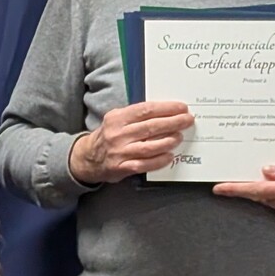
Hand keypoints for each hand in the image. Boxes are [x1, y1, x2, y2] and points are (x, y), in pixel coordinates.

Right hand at [68, 101, 193, 182]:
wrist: (87, 158)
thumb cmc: (108, 136)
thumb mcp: (117, 120)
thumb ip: (137, 115)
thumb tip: (166, 112)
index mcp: (117, 118)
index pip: (146, 110)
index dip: (166, 108)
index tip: (181, 108)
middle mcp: (117, 135)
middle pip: (150, 127)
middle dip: (173, 123)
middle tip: (187, 120)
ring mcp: (119, 152)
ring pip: (149, 146)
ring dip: (168, 141)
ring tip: (179, 137)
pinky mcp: (121, 168)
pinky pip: (144, 164)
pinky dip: (159, 161)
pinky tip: (169, 156)